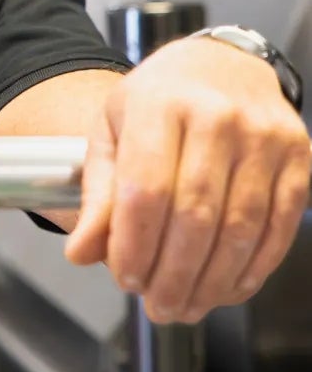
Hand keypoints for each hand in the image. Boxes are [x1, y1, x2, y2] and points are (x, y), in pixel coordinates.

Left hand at [63, 35, 309, 321]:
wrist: (220, 63)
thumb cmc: (159, 102)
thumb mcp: (112, 132)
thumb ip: (98, 195)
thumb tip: (81, 253)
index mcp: (160, 103)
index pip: (145, 191)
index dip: (134, 246)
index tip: (125, 279)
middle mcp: (218, 114)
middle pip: (194, 216)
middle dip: (173, 275)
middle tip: (158, 307)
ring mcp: (264, 135)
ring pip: (239, 229)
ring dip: (211, 281)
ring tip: (187, 306)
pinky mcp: (298, 155)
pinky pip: (278, 226)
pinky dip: (253, 268)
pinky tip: (228, 288)